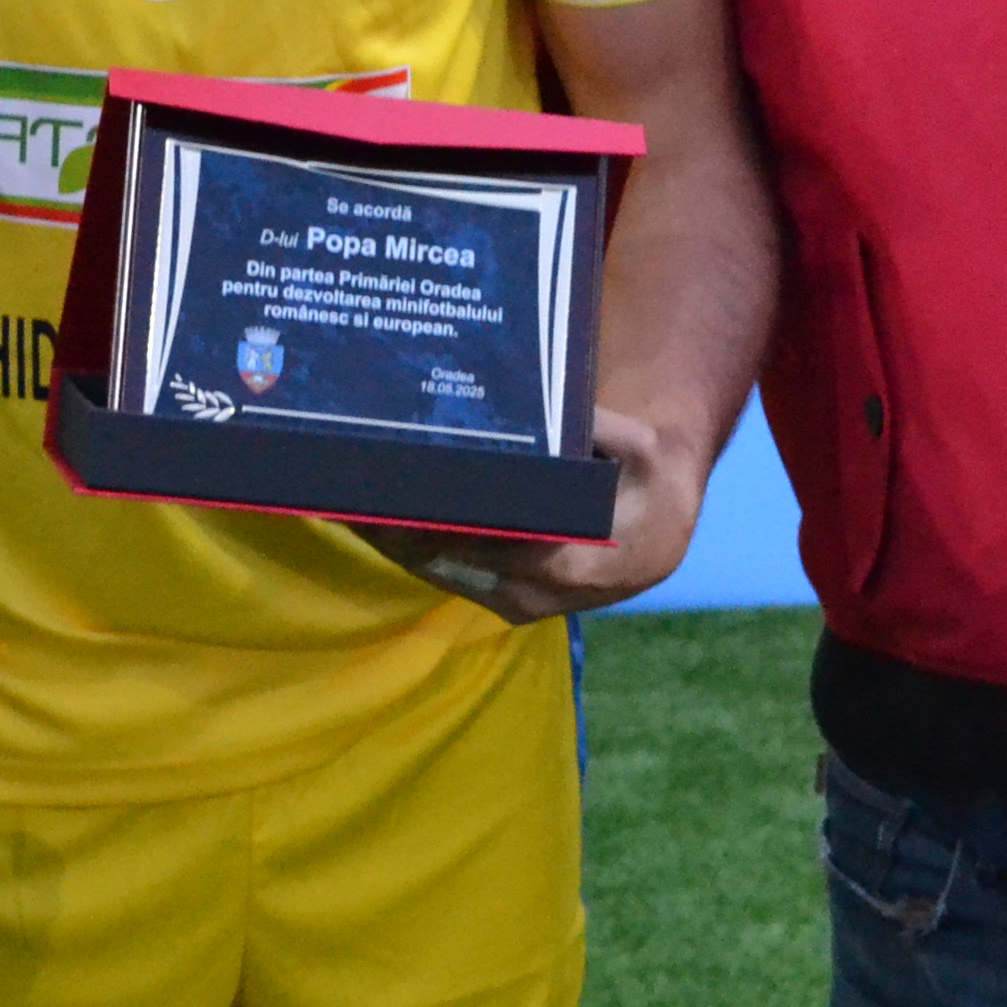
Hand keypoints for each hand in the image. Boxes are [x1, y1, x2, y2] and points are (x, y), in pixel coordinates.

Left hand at [355, 406, 705, 623]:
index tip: (403, 492)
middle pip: (451, 560)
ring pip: (440, 573)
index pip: (491, 541)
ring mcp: (514, 602)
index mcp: (570, 560)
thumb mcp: (639, 448)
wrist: (658, 534)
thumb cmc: (644, 482)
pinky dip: (410, 550)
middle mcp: (534, 592)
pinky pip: (447, 576)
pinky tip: (376, 521)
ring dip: (394, 543)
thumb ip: (600, 427)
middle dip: (401, 529)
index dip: (443, 520)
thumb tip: (547, 404)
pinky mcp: (499, 599)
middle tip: (355, 490)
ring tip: (348, 502)